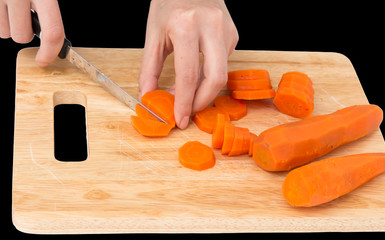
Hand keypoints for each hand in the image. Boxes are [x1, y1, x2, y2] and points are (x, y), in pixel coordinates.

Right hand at [0, 0, 64, 65]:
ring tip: (14, 9)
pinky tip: (5, 7)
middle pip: (23, 37)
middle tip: (26, 17)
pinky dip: (1, 20)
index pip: (52, 32)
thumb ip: (49, 11)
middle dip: (25, 33)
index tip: (45, 60)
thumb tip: (55, 40)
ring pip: (7, 33)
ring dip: (10, 26)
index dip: (50, 51)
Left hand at [139, 0, 237, 128]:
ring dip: (205, 89)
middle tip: (188, 111)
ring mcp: (226, 29)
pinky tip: (199, 67)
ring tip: (189, 92)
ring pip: (222, 73)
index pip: (188, 75)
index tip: (180, 118)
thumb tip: (148, 95)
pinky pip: (224, 62)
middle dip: (202, 102)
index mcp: (186, 25)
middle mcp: (211, 26)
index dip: (184, 102)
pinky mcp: (233, 33)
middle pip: (216, 78)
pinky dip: (210, 72)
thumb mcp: (153, 33)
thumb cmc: (168, 2)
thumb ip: (150, 68)